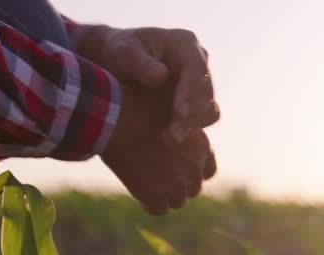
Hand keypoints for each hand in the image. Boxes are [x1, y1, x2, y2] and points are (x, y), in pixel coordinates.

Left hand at [75, 25, 217, 143]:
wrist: (115, 65)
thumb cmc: (118, 53)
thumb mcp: (122, 51)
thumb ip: (139, 62)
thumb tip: (161, 76)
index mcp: (185, 44)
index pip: (195, 68)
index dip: (190, 92)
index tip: (179, 112)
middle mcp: (198, 64)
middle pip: (206, 92)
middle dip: (191, 116)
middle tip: (173, 137)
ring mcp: (198, 85)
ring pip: (208, 110)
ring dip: (192, 127)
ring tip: (170, 140)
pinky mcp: (194, 104)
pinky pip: (200, 121)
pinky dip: (188, 132)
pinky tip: (170, 142)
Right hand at [100, 82, 216, 214]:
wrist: (115, 117)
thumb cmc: (136, 103)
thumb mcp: (168, 107)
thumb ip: (178, 125)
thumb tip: (174, 131)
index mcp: (200, 146)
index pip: (208, 170)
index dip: (193, 170)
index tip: (178, 166)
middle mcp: (193, 168)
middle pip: (193, 188)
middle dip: (178, 184)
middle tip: (158, 176)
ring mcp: (176, 185)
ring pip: (177, 201)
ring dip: (165, 195)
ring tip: (148, 183)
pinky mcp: (156, 196)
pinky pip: (158, 209)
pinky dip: (149, 204)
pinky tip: (140, 195)